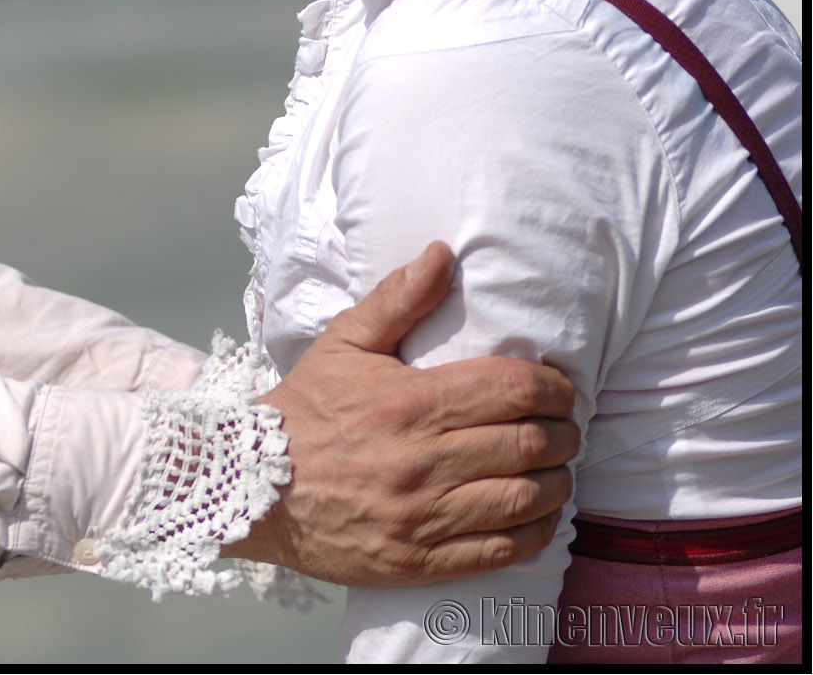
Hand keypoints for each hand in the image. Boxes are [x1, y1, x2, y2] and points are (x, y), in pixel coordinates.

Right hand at [222, 242, 577, 585]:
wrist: (251, 484)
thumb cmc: (303, 411)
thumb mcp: (342, 344)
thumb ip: (397, 299)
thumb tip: (443, 254)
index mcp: (408, 403)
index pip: (513, 389)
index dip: (553, 386)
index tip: (557, 386)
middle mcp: (420, 461)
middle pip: (531, 444)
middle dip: (563, 432)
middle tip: (562, 427)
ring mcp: (421, 516)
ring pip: (526, 499)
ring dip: (556, 482)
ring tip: (553, 469)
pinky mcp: (419, 560)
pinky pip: (502, 550)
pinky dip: (534, 531)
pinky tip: (535, 513)